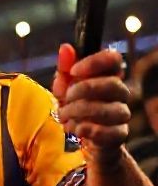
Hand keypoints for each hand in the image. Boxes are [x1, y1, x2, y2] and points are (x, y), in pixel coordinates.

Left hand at [52, 44, 130, 164]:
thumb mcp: (64, 88)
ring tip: (64, 115)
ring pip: (112, 110)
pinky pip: (110, 132)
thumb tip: (65, 48)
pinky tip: (76, 129)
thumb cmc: (75, 106)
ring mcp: (121, 114)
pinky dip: (88, 130)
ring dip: (82, 112)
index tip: (74, 71)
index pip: (114, 59)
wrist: (81, 137)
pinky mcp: (118, 135)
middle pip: (114, 85)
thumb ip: (64, 69)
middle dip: (84, 90)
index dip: (95, 62)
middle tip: (66, 98)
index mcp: (107, 76)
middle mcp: (119, 94)